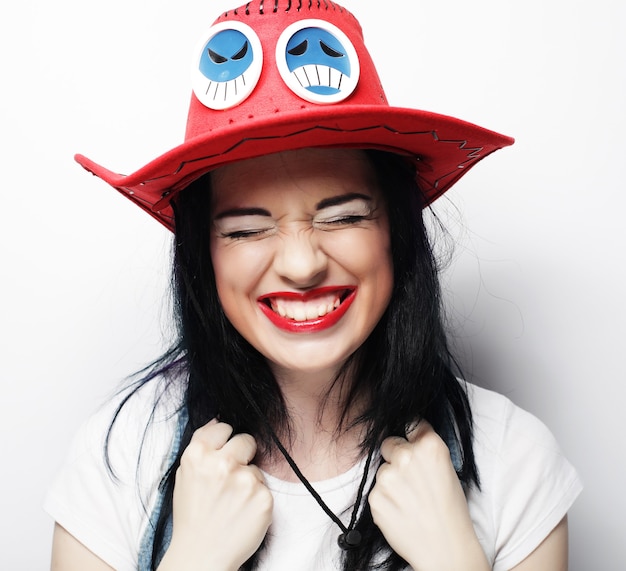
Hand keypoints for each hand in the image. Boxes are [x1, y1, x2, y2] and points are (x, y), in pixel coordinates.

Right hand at [158, 420, 272, 570]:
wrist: (201, 556)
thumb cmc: (193, 515)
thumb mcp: (185, 474)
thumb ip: (202, 444)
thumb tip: (218, 419)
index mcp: (198, 455)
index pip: (224, 428)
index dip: (225, 441)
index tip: (223, 454)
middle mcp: (222, 464)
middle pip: (246, 440)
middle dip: (242, 455)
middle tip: (231, 478)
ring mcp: (245, 480)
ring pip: (256, 467)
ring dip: (248, 480)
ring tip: (233, 502)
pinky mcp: (263, 498)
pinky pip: (265, 488)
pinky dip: (256, 499)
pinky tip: (242, 512)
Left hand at [368, 421, 488, 570]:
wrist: (445, 549)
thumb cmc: (451, 511)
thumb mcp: (447, 469)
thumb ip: (425, 450)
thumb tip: (408, 438)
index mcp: (429, 446)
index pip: (411, 422)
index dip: (411, 435)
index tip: (411, 441)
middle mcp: (406, 456)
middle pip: (389, 443)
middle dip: (396, 456)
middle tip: (410, 478)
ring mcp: (387, 476)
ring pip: (382, 469)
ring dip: (391, 480)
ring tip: (409, 500)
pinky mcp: (374, 496)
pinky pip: (376, 490)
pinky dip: (385, 499)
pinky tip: (401, 511)